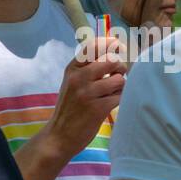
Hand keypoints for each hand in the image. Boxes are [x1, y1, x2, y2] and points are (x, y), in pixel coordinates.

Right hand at [46, 36, 126, 160]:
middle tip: (118, 75)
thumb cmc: (70, 108)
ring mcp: (87, 93)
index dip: (110, 43)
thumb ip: (87, 68)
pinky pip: (120, 97)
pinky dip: (119, 99)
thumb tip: (113, 50)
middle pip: (111, 60)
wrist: (59, 136)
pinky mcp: (97, 109)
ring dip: (121, 86)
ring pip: (119, 80)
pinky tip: (111, 103)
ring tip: (113, 92)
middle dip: (120, 67)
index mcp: (72, 69)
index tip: (118, 46)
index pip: (93, 46)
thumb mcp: (72, 83)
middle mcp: (79, 78)